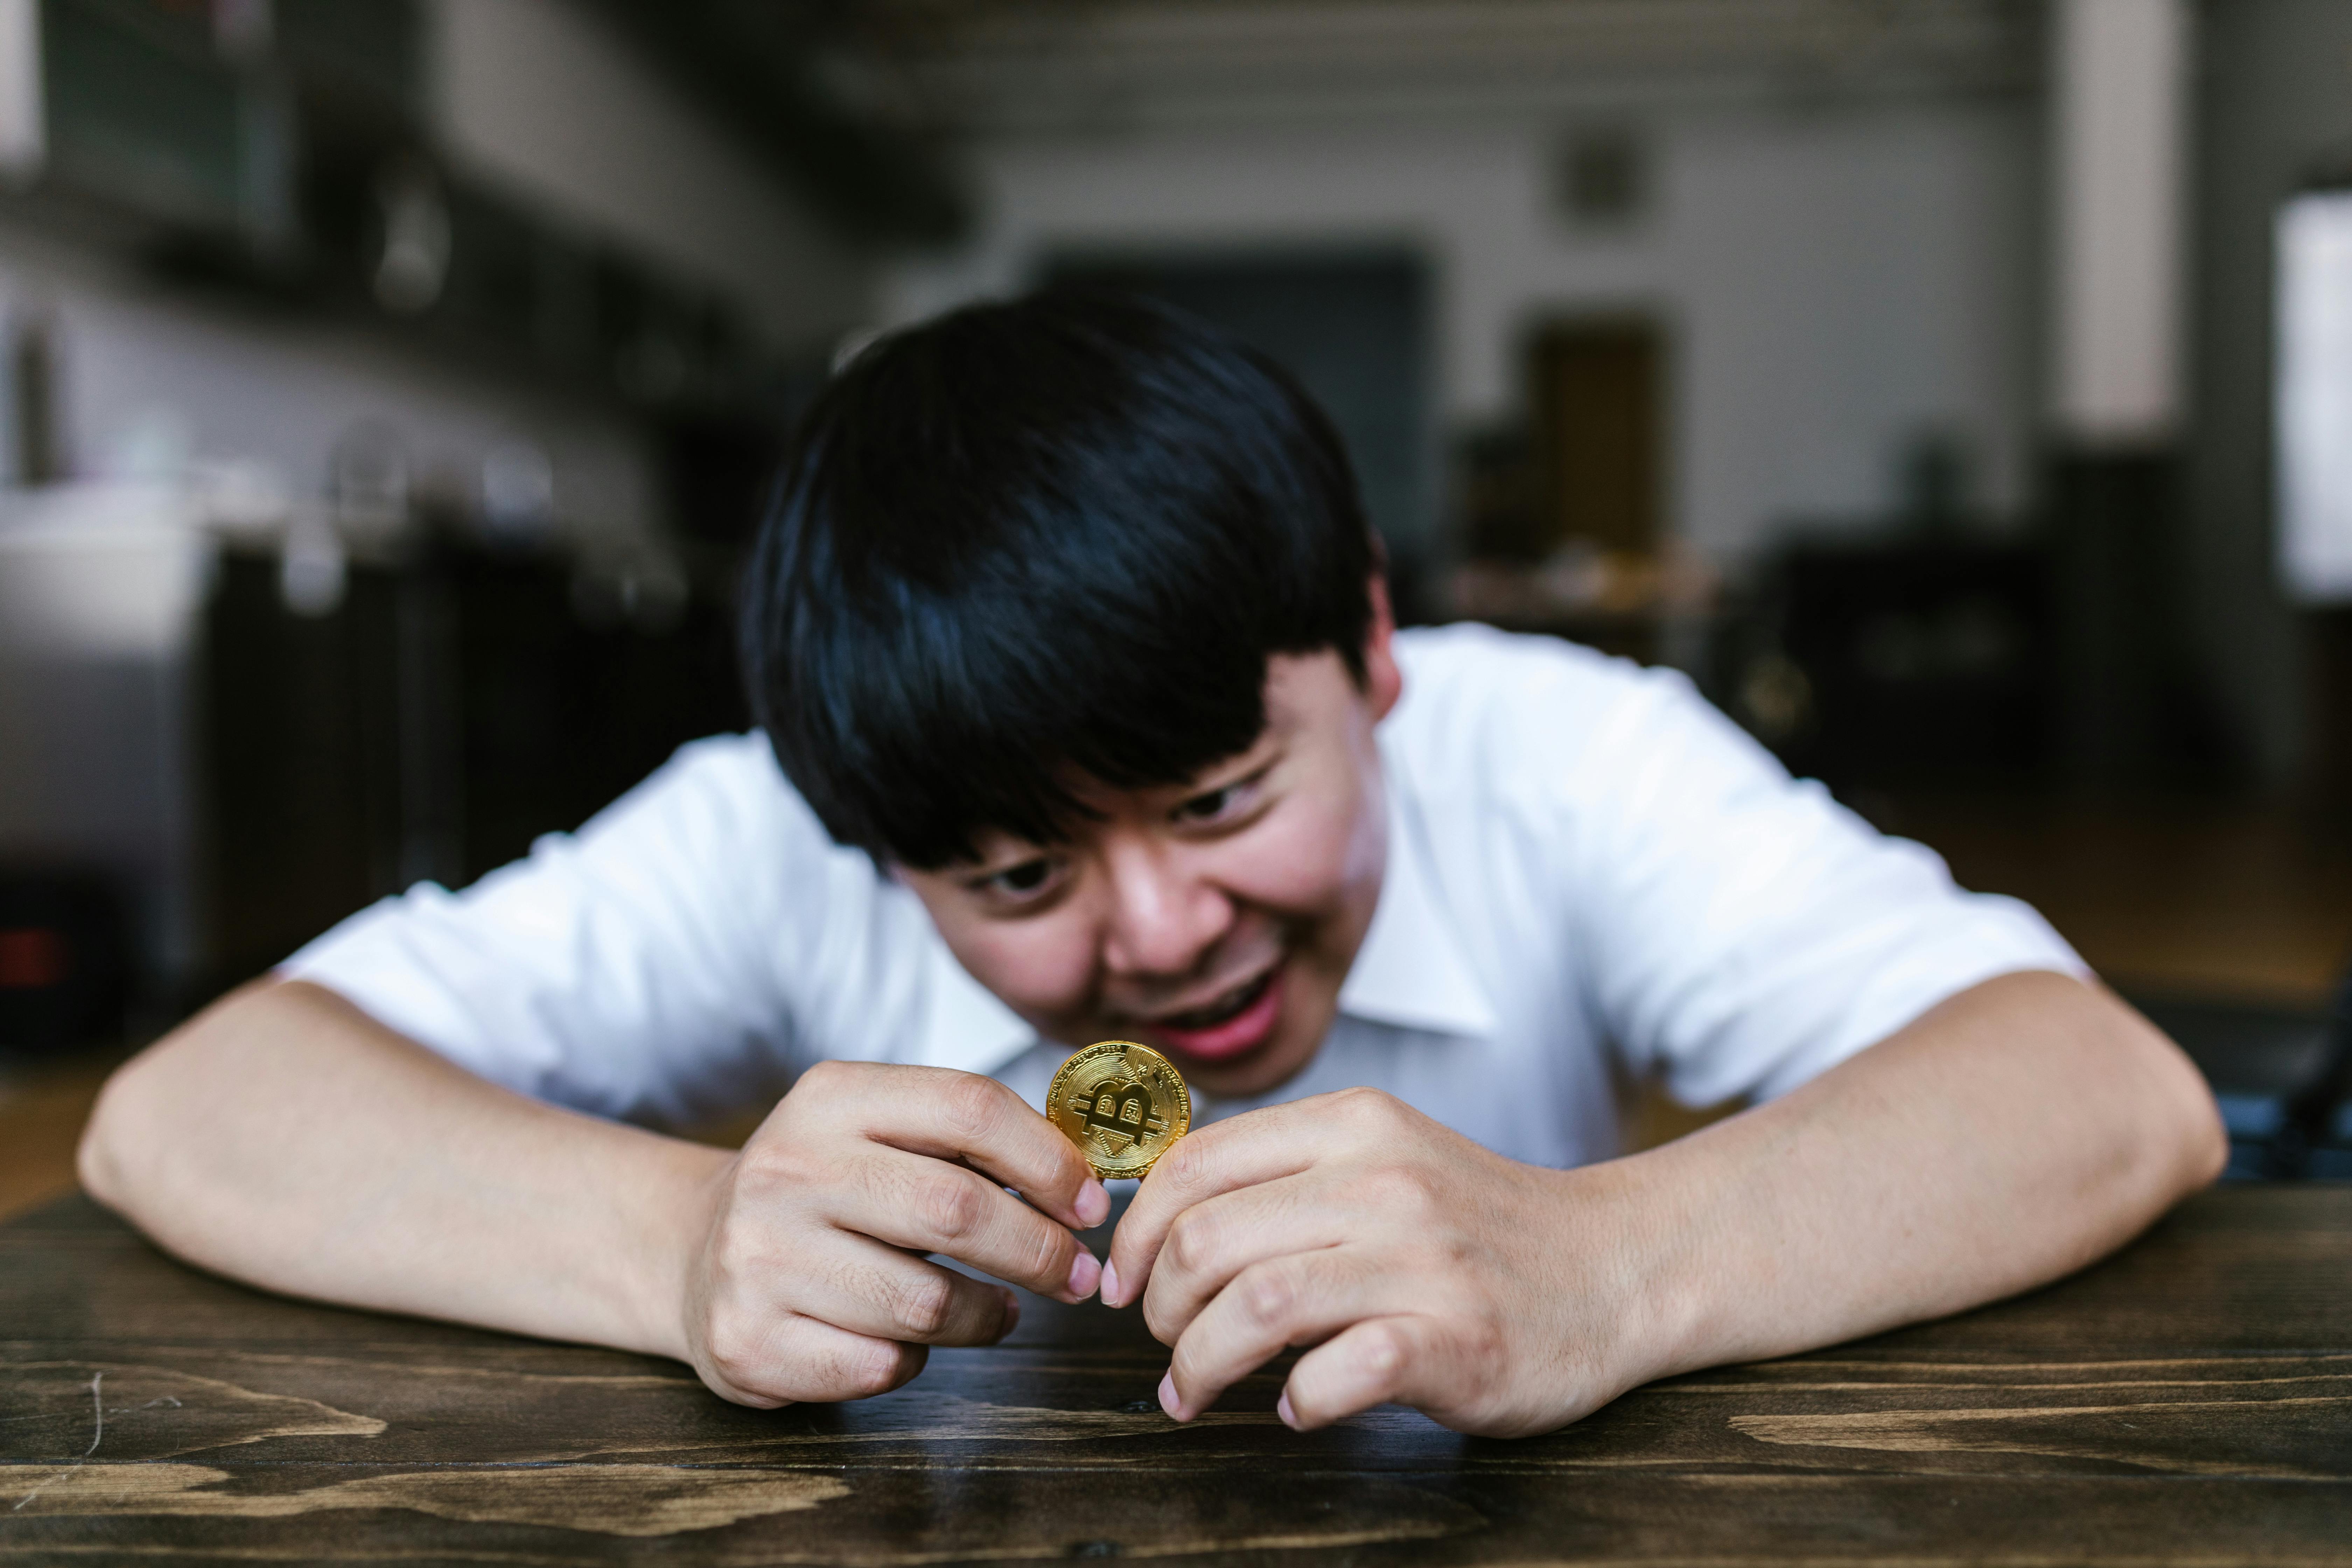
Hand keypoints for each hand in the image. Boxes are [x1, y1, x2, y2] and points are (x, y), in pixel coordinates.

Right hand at [681, 1061, 1109, 1406]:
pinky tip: (908, 1339)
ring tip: (999, 1311)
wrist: (690, 1249)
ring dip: (988, 1316)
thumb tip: (1082, 1183)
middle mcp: (785, 1169)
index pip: (970, 1108)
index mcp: (829, 1098)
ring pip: (927, 1303)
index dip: (1049, 1160)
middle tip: (1077, 1275)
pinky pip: (880, 1364)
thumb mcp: (875, 1131)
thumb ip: (967, 1140)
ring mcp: (758, 1258)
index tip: (1091, 1205)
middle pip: (958, 1209)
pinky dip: (915, 1360)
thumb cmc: (820, 1191)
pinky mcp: (748, 1341)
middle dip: (1041, 1251)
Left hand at [1103, 1087, 1652, 1436]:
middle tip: (1165, 1346)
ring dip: (1199, 1365)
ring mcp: (1424, 1260)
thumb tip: (1160, 1222)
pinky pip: (1338, 1373)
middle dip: (1157, 1310)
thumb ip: (1284, 1174)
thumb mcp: (1380, 1159)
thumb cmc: (1477, 1226)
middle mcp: (1384, 1180)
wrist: (1615, 1267)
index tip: (1123, 1285)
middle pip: (1207, 1241)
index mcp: (1353, 1125)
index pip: (1192, 1166)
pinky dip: (1298, 1400)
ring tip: (1193, 1393)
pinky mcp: (1458, 1339)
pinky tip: (1299, 1408)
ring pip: (1253, 1305)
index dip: (1135, 1236)